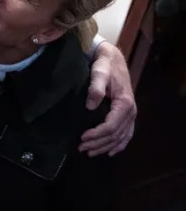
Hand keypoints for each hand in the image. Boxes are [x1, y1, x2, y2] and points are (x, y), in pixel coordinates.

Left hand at [80, 41, 136, 156]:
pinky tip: (110, 152)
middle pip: (115, 135)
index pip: (111, 126)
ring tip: (90, 152)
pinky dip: (119, 145)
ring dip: (106, 147)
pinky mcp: (127, 114)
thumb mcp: (99, 72)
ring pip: (121, 137)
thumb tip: (90, 106)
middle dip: (98, 143)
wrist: (112, 58)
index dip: (97, 134)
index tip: (82, 137)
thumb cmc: (105, 65)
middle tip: (81, 148)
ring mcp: (130, 114)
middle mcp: (130, 111)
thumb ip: (96, 88)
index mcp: (125, 103)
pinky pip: (126, 134)